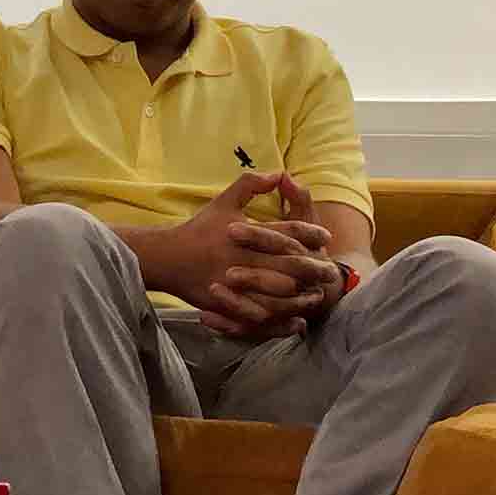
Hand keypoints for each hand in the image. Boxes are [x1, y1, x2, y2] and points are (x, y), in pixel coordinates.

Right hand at [153, 172, 338, 338]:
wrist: (165, 258)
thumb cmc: (199, 229)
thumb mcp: (224, 201)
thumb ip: (250, 184)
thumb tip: (279, 173)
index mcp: (243, 232)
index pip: (284, 230)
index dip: (309, 233)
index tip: (325, 237)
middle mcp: (240, 258)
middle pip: (287, 265)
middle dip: (312, 268)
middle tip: (330, 271)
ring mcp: (233, 284)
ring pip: (276, 294)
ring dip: (300, 296)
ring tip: (316, 295)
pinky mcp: (226, 305)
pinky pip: (259, 316)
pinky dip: (280, 321)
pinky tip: (296, 321)